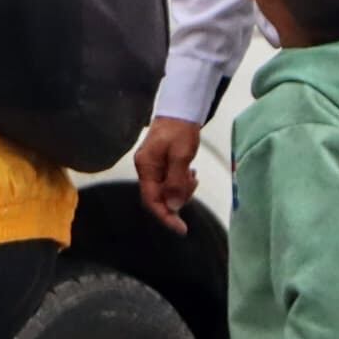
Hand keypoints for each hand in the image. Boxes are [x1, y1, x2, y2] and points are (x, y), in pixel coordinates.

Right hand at [130, 116, 202, 231]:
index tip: (181, 229)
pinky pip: (170, 181)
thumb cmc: (180, 129)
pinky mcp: (160, 163)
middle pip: (159, 197)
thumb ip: (176, 182)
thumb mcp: (181, 155)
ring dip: (181, 189)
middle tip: (193, 183)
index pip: (152, 200)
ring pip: (166, 190)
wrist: (181, 109)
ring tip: (192, 175)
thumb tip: (174, 207)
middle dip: (177, 198)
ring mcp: (152, 166)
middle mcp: (146, 168)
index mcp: (146, 167)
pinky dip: (181, 182)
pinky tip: (190, 173)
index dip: (166, 217)